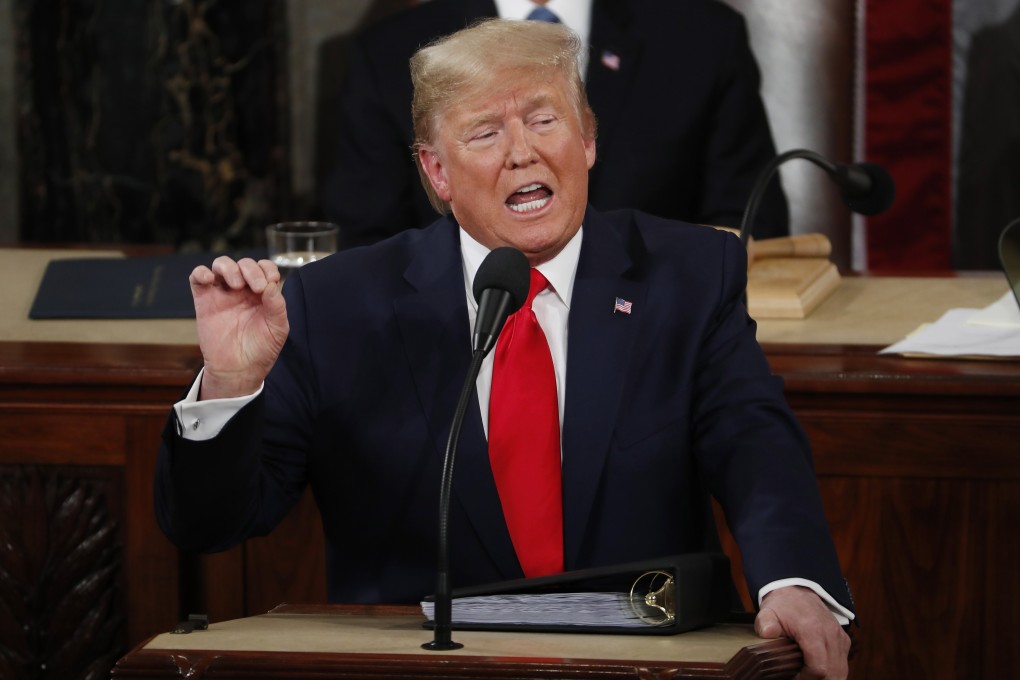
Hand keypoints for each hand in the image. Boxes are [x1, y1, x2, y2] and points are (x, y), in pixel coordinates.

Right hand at [189, 256, 289, 398]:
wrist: (238, 370)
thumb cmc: (261, 350)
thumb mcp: (277, 329)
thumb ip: (277, 305)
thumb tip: (271, 284)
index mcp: (262, 294)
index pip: (264, 268)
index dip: (267, 269)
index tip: (271, 282)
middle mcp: (243, 290)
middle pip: (244, 264)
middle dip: (252, 270)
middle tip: (256, 288)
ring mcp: (223, 294)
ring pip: (222, 265)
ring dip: (229, 268)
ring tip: (236, 285)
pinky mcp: (204, 301)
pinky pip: (197, 278)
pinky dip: (200, 272)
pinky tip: (208, 279)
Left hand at [754, 586, 850, 679]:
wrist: (797, 591)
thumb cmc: (782, 605)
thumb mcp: (768, 612)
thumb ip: (765, 624)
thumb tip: (767, 633)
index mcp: (813, 630)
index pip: (819, 668)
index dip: (806, 679)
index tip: (793, 678)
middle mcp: (831, 634)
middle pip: (832, 673)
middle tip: (799, 678)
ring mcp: (840, 638)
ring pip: (841, 671)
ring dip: (827, 678)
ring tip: (808, 676)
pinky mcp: (843, 640)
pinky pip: (843, 664)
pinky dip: (833, 672)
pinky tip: (817, 671)